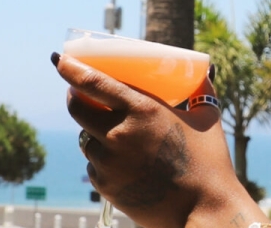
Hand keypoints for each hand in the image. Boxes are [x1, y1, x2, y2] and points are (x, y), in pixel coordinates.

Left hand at [52, 52, 267, 227]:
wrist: (203, 210)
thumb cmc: (210, 163)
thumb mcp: (208, 118)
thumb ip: (202, 91)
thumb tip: (206, 70)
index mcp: (142, 110)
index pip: (93, 83)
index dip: (71, 69)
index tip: (59, 59)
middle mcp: (119, 134)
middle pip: (77, 109)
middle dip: (74, 97)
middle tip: (79, 93)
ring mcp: (109, 162)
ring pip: (86, 140)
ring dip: (94, 133)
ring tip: (115, 136)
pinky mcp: (105, 186)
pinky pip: (95, 166)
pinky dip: (103, 160)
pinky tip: (123, 163)